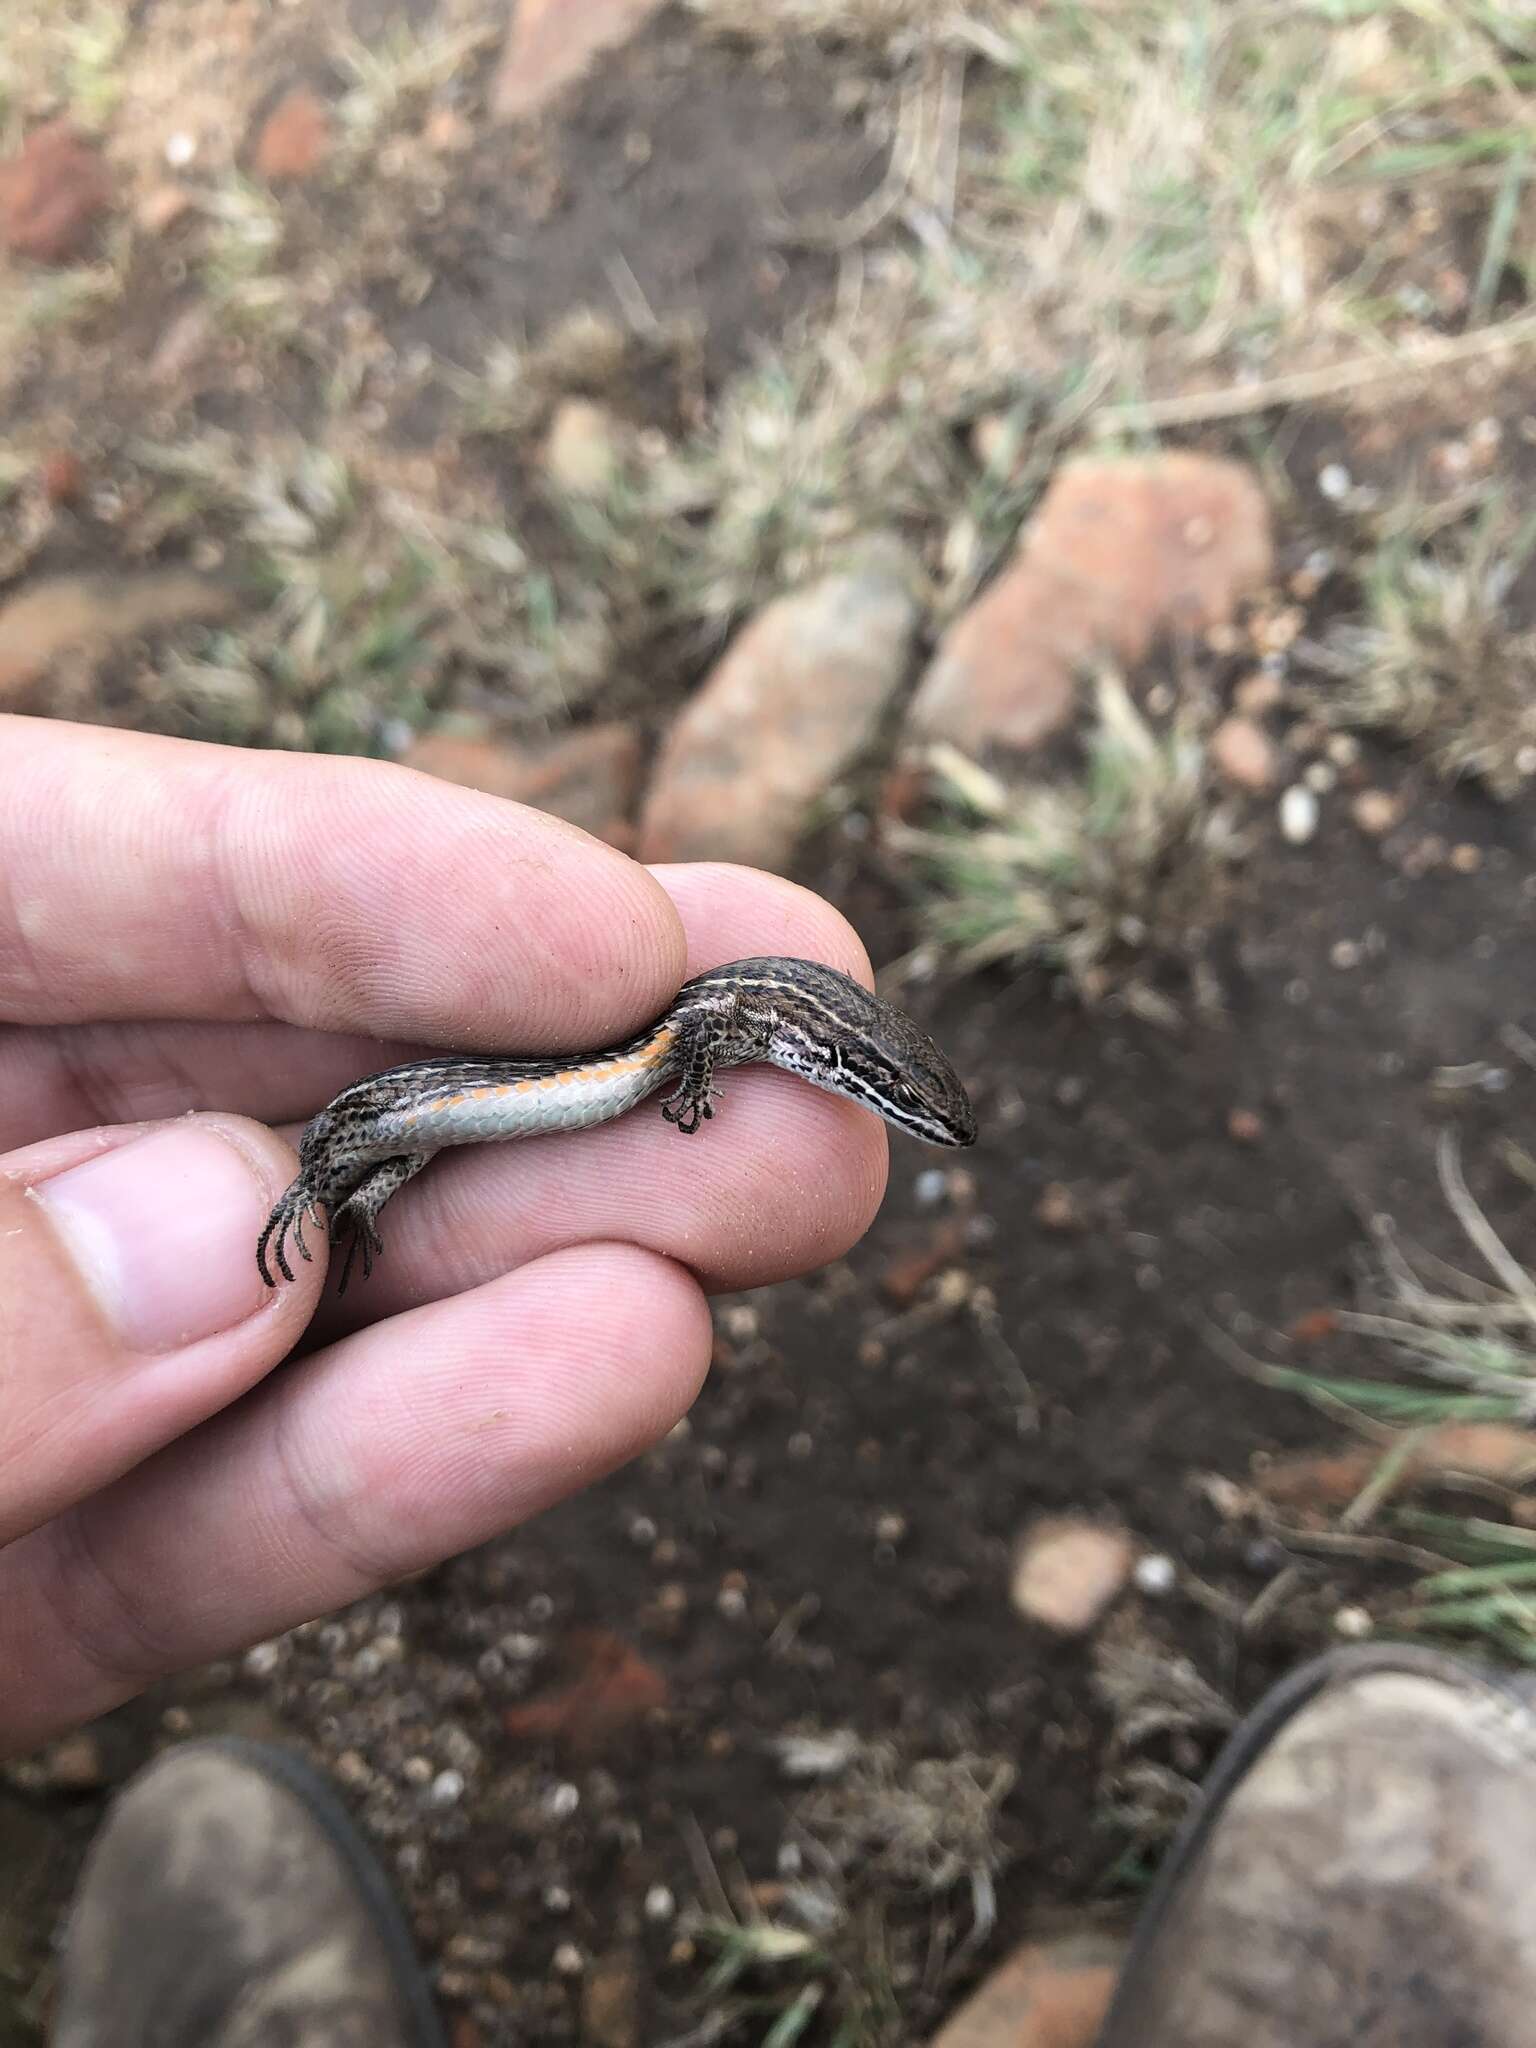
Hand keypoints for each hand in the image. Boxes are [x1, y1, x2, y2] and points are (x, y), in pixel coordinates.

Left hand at [0, 716, 887, 1751]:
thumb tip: (219, 1239)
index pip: (88, 870)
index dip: (357, 880)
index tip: (608, 927)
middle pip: (252, 1080)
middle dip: (541, 1060)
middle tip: (800, 1043)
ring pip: (286, 1309)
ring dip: (548, 1250)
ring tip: (782, 1198)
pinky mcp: (10, 1606)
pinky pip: (210, 1533)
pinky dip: (404, 1469)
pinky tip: (610, 1370)